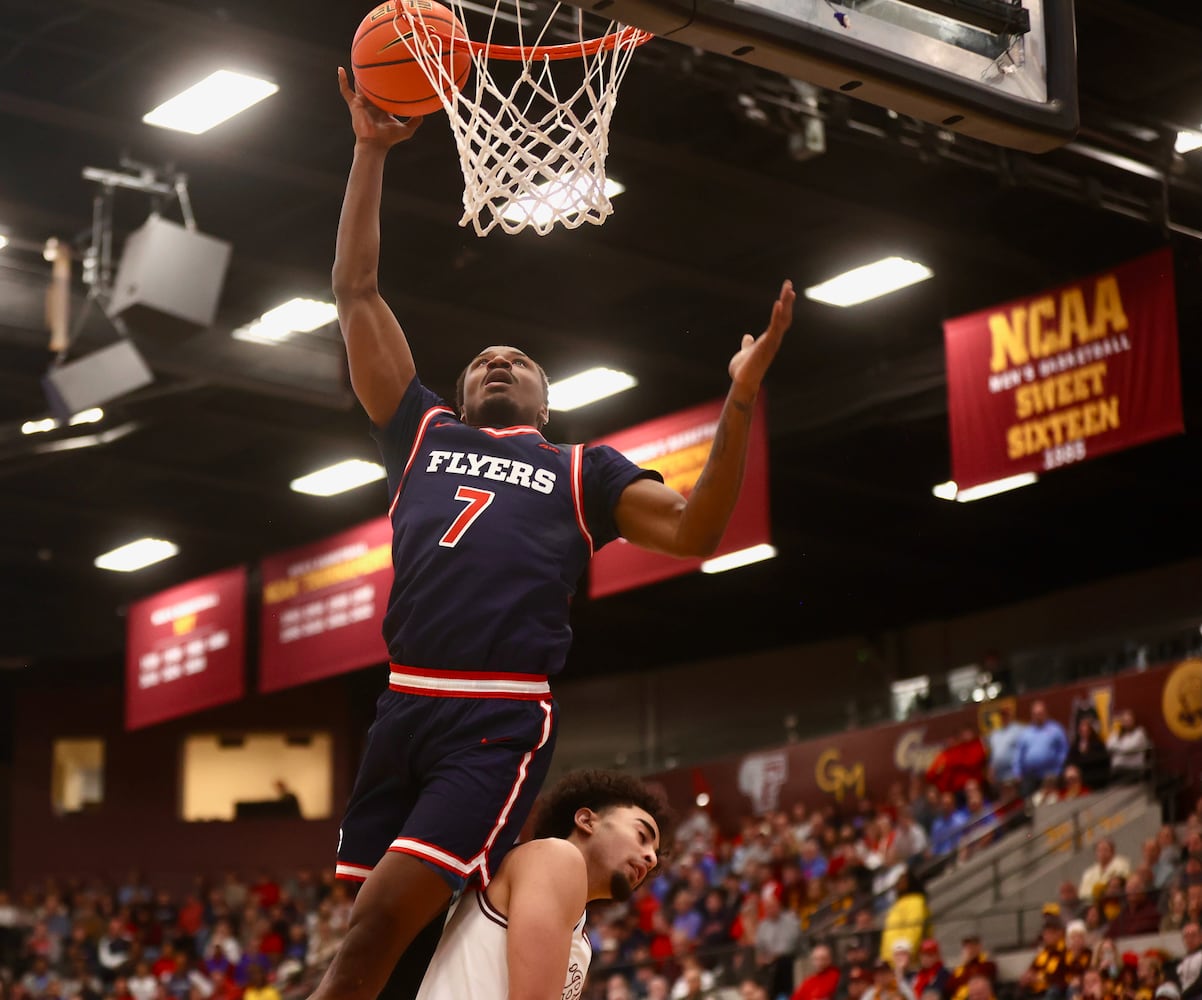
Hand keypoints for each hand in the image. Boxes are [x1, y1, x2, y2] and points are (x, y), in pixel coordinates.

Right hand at [337, 66, 422, 147]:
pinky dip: (342, 80)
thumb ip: (415, 120)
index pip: (385, 93)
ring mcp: (362, 102)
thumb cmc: (389, 139)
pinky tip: (340, 69)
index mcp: (383, 107)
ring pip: (358, 84)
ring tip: (357, 58)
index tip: (394, 73)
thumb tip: (424, 112)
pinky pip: (345, 90)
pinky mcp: (354, 104)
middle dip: (373, 75)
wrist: (375, 144)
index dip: (389, 85)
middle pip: (372, 86)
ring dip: (358, 73)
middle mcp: (372, 103)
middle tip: (375, 59)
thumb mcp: (407, 129)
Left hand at [729, 278, 794, 394]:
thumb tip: (747, 338)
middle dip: (787, 300)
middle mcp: (773, 339)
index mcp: (769, 338)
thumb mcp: (745, 351)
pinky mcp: (768, 345)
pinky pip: (775, 328)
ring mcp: (772, 342)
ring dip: (785, 304)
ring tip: (788, 289)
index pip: (779, 319)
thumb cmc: (744, 369)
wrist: (741, 380)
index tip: (787, 291)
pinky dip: (777, 315)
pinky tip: (778, 303)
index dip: (784, 305)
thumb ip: (748, 344)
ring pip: (782, 320)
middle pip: (784, 316)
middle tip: (788, 284)